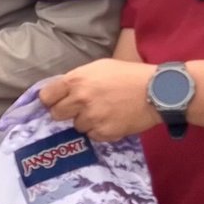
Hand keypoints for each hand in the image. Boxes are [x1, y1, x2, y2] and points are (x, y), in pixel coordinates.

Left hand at [40, 59, 159, 141]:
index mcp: (76, 80)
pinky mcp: (104, 132)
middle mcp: (80, 99)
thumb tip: (61, 89)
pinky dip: (100, 131)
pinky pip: (93, 135)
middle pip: (56, 114)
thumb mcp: (99, 67)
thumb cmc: (129, 75)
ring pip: (76, 126)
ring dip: (86, 122)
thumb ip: (78, 79)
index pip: (46, 96)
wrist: (158, 91)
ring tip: (103, 112)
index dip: (50, 100)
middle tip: (81, 108)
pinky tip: (112, 120)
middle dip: (66, 112)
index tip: (56, 102)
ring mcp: (92, 117)